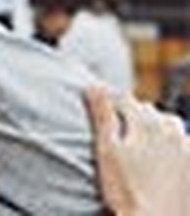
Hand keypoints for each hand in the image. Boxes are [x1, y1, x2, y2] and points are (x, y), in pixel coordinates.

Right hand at [84, 85, 189, 215]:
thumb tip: (93, 85)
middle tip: (116, 135)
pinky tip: (159, 163)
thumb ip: (102, 114)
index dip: (107, 102)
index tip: (97, 110)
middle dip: (132, 116)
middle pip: (147, 111)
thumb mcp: (107, 151)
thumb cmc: (127, 190)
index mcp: (146, 121)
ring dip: (154, 129)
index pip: (123, 98)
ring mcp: (186, 146)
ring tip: (139, 148)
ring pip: (168, 126)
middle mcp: (170, 128)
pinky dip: (171, 148)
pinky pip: (182, 145)